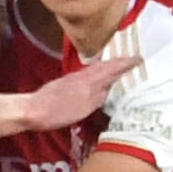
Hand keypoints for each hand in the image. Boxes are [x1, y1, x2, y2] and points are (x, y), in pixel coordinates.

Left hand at [27, 54, 141, 129]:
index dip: (126, 64)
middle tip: (133, 61)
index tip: (139, 59)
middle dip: (119, 62)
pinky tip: (99, 79)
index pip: (111, 69)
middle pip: (104, 65)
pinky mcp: (67, 83)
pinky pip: (89, 74)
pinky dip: (99, 73)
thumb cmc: (58, 112)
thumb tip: (113, 86)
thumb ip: (99, 96)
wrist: (33, 110)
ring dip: (109, 67)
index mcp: (89, 81)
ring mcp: (73, 78)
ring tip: (120, 69)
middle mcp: (82, 76)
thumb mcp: (84, 108)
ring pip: (96, 69)